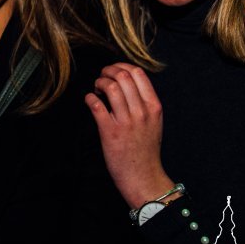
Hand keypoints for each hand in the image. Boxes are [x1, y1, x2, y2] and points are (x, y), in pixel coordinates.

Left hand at [85, 63, 172, 208]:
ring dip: (99, 83)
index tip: (114, 71)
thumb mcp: (154, 122)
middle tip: (102, 77)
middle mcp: (141, 112)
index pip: (138, 73)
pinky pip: (97, 105)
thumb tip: (125, 83)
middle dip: (108, 71)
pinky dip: (90, 98)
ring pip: (110, 87)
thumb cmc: (146, 150)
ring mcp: (126, 122)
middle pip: (123, 76)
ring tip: (97, 89)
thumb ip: (144, 103)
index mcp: (154, 107)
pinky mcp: (110, 132)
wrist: (143, 177)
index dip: (122, 66)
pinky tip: (90, 100)